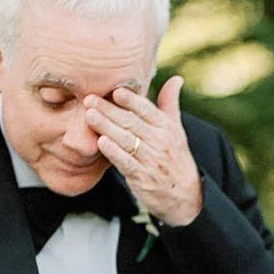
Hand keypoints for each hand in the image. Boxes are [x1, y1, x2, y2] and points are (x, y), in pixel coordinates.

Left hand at [83, 77, 202, 226]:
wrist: (185, 194)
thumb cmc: (175, 157)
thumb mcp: (176, 129)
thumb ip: (170, 103)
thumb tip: (176, 78)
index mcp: (167, 127)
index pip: (148, 110)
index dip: (132, 100)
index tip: (116, 90)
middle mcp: (160, 142)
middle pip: (132, 122)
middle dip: (109, 110)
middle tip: (90, 98)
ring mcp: (151, 160)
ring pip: (126, 140)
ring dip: (106, 126)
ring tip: (89, 115)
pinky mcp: (142, 177)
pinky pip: (125, 162)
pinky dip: (113, 152)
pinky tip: (100, 142)